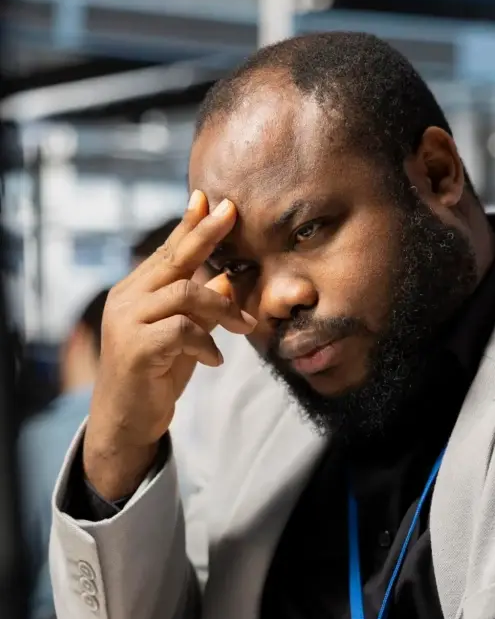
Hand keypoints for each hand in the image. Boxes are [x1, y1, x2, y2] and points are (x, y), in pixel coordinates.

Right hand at [84, 191, 255, 498]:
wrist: (128, 420)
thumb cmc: (156, 375)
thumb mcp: (186, 337)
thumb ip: (202, 309)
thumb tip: (228, 278)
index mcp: (136, 292)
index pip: (167, 252)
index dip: (189, 225)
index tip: (209, 198)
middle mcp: (127, 299)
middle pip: (173, 260)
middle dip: (205, 234)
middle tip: (231, 212)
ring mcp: (128, 322)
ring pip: (184, 293)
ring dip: (222, 308)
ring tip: (244, 326)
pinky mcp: (137, 349)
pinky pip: (182, 330)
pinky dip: (206, 342)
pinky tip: (215, 360)